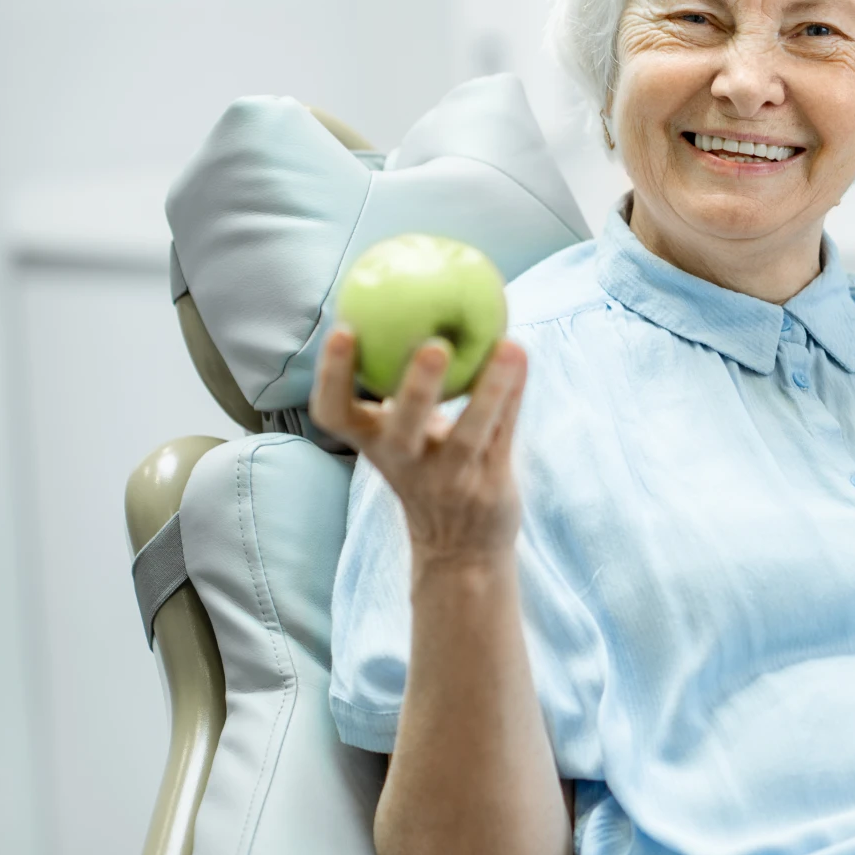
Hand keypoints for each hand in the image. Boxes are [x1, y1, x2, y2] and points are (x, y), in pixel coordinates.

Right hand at [308, 328, 527, 561]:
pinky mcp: (489, 485)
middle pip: (404, 430)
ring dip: (489, 391)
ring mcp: (450, 479)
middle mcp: (406, 463)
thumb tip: (406, 305)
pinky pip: (504, 434)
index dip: (334, 376)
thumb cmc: (426, 470)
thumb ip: (398, 387)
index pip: (334, 414)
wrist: (459, 549)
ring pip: (470, 434)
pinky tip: (521, 355)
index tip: (344, 330)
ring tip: (509, 346)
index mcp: (374, 444)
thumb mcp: (402, 434)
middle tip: (433, 345)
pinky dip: (513, 395)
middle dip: (416, 389)